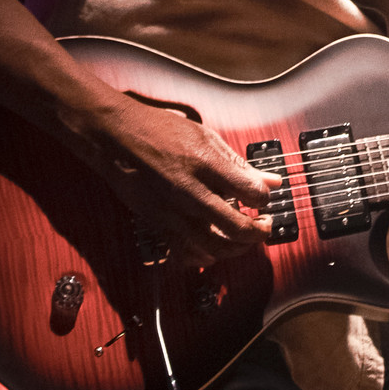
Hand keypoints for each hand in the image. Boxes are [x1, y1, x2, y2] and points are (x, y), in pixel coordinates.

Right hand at [74, 98, 283, 266]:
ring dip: (236, 249)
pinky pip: (186, 253)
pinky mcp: (158, 224)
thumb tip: (271, 180)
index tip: (264, 198)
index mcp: (205, 162)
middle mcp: (190, 190)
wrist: (117, 137)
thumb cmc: (160, 131)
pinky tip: (213, 249)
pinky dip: (204, 257)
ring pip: (214, 247)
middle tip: (264, 226)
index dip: (265, 199)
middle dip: (258, 232)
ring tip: (243, 239)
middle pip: (236, 227)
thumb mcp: (205, 137)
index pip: (251, 192)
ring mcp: (173, 211)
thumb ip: (238, 163)